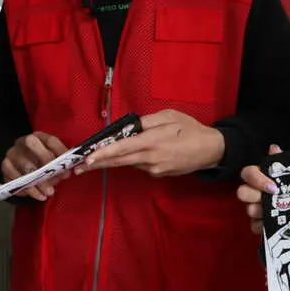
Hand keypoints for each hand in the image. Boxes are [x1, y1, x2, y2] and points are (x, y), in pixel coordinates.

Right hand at [2, 131, 68, 200]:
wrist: (20, 171)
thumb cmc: (41, 165)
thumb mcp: (52, 162)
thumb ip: (60, 164)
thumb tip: (66, 172)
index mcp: (38, 137)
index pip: (50, 140)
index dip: (61, 152)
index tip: (69, 168)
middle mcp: (22, 141)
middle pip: (32, 144)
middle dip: (46, 161)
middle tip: (57, 178)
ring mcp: (12, 154)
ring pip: (25, 165)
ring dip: (39, 181)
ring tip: (50, 192)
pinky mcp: (5, 167)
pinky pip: (17, 179)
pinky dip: (30, 190)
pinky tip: (40, 196)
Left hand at [77, 110, 224, 177]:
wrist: (211, 150)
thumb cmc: (190, 129)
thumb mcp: (168, 116)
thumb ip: (146, 121)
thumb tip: (129, 127)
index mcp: (151, 141)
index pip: (122, 149)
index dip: (104, 154)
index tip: (88, 159)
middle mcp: (150, 158)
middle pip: (119, 162)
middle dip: (98, 164)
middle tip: (79, 168)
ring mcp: (154, 169)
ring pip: (130, 163)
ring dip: (115, 160)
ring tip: (97, 159)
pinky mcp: (159, 174)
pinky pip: (141, 165)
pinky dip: (135, 159)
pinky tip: (139, 152)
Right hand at [238, 145, 283, 233]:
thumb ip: (280, 161)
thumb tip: (274, 148)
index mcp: (260, 178)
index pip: (248, 173)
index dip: (257, 180)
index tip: (273, 187)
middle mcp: (254, 192)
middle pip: (242, 192)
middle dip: (255, 196)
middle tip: (271, 200)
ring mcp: (255, 208)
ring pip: (249, 210)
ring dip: (261, 212)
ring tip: (276, 214)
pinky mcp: (259, 224)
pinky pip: (254, 226)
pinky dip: (263, 227)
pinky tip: (274, 225)